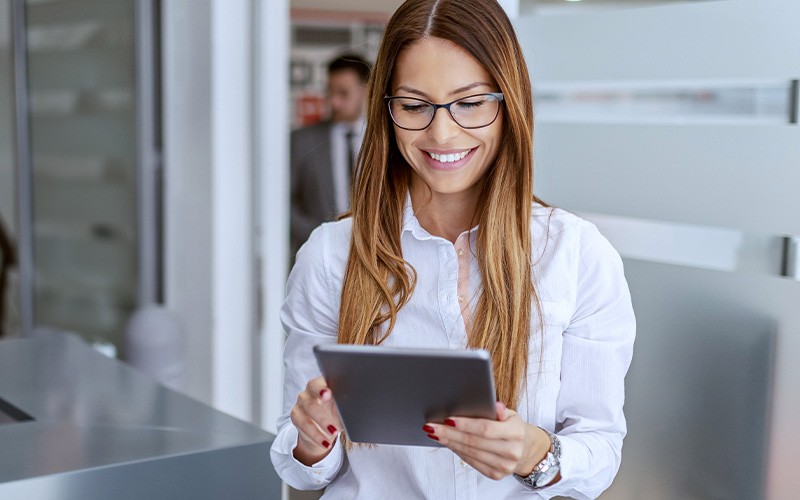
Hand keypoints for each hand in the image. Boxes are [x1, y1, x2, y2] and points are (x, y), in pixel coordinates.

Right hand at [290, 376, 343, 465]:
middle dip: (322, 413)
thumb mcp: (343, 408)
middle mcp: (309, 392)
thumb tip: (355, 407)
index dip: (322, 388)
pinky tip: (325, 442)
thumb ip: (345, 404)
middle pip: (310, 400)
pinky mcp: (296, 416)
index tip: (328, 394)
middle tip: (333, 423)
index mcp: (322, 384)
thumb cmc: (337, 411)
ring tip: (333, 433)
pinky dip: (316, 436)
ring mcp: (301, 403)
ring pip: (306, 412)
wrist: (325, 428)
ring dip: (321, 425)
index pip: (318, 383)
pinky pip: (303, 425)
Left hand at [422, 402, 552, 480]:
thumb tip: (495, 405)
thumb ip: (501, 410)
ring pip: (470, 453)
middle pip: (474, 442)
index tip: (447, 418)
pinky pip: (471, 462)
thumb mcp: (511, 414)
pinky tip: (448, 443)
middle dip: (450, 433)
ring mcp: (504, 466)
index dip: (465, 424)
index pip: (486, 428)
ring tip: (435, 433)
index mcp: (516, 433)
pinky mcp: (495, 475)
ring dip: (450, 442)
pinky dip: (457, 451)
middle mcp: (512, 452)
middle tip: (432, 426)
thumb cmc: (513, 428)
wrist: (526, 450)